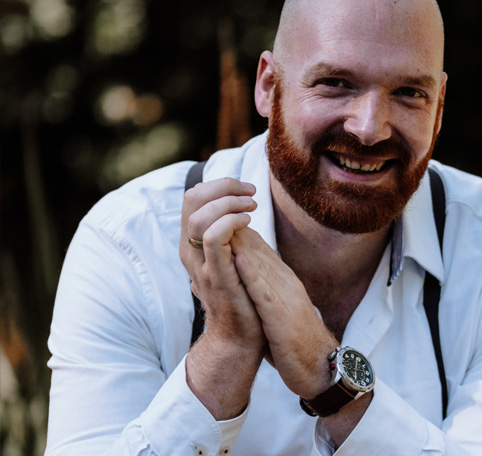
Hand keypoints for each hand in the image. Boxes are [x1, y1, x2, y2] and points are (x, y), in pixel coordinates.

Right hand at [180, 177, 262, 348]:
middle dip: (224, 187)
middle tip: (250, 193)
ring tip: (251, 207)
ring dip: (229, 203)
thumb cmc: (240, 295)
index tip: (247, 189)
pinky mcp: (216, 276)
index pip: (194, 197)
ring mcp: (201, 264)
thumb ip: (228, 235)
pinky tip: (249, 222)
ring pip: (200, 216)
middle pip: (192, 199)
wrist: (239, 336)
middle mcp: (190, 250)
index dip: (220, 184)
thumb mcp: (230, 257)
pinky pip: (213, 238)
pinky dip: (230, 222)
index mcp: (193, 243)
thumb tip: (234, 207)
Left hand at [230, 228, 338, 399]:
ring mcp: (284, 298)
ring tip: (222, 222)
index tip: (217, 213)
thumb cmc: (293, 337)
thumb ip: (262, 286)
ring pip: (260, 265)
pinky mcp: (281, 317)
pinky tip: (239, 261)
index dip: (236, 229)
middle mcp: (283, 282)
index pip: (256, 248)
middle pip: (257, 249)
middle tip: (215, 207)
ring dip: (241, 244)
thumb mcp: (276, 304)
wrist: (318, 365)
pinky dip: (252, 276)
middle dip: (235, 227)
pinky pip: (265, 294)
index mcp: (280, 279)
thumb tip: (243, 269)